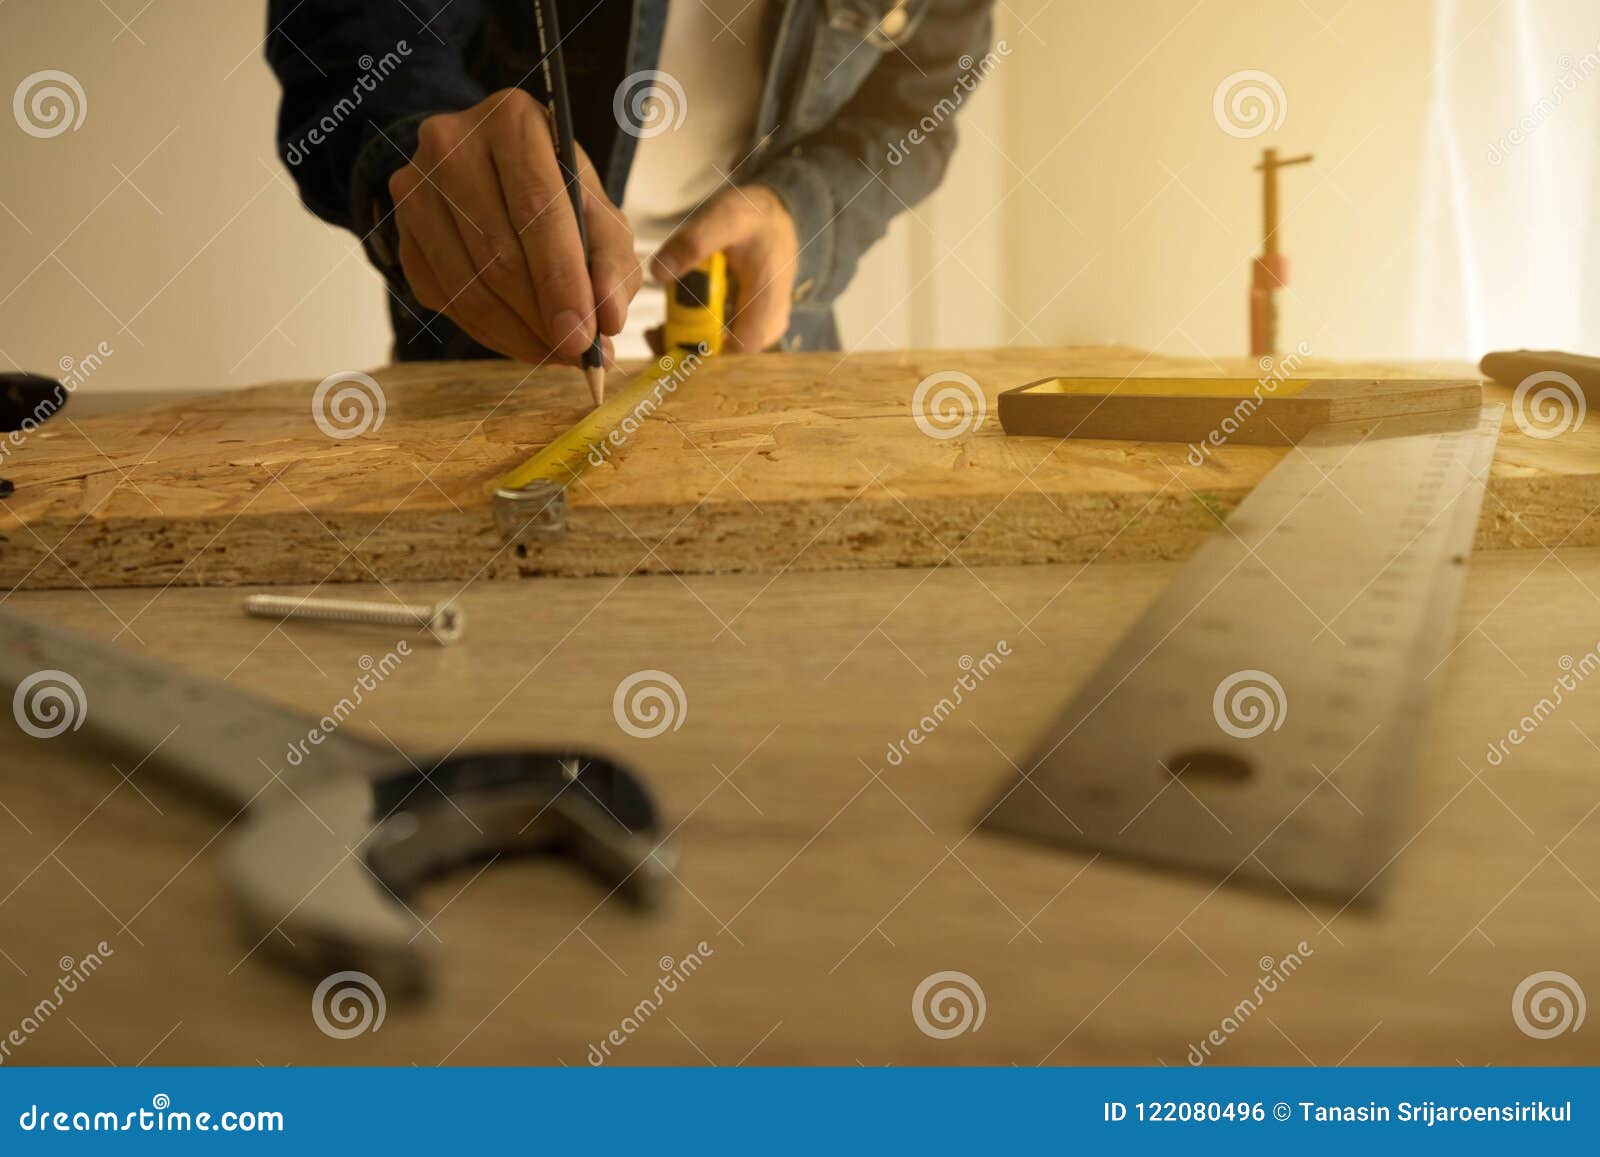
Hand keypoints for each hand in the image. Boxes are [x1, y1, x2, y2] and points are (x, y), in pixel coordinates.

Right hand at [387, 88, 641, 363]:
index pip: (538, 211)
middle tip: (577, 354)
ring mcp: (415, 186)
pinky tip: (522, 337)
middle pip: (499, 255)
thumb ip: (611, 262)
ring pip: (468, 285)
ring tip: (556, 352)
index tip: (585, 338)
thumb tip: (608, 321)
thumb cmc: (555, 189)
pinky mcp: (400, 229)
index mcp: (513, 121)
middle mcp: (452, 143)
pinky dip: (488, 331)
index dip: (562, 282)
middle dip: (543, 318)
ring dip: (518, 334)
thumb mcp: (596, 209)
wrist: (488, 168)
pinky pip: (444, 298)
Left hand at [652, 185, 798, 352]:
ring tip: (660, 326)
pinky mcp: (751, 324)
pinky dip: (698, 333)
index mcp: (767, 300)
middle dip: (687, 347)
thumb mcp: (724, 218)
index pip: (738, 348)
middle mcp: (769, 322)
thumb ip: (693, 243)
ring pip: (723, 350)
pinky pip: (722, 339)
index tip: (668, 337)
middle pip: (727, 354)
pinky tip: (676, 318)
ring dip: (690, 341)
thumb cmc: (753, 216)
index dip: (703, 351)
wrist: (774, 215)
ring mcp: (761, 326)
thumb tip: (658, 273)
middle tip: (654, 332)